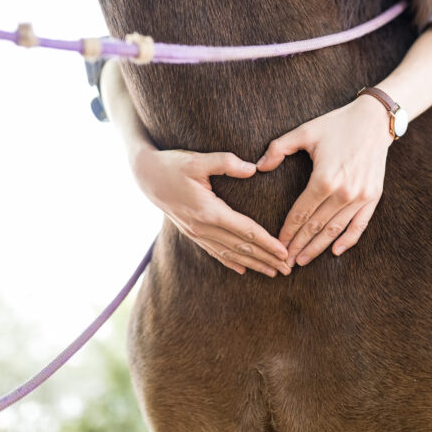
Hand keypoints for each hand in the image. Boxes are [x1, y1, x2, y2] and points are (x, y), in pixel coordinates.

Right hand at [131, 147, 290, 276]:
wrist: (144, 175)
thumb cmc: (173, 164)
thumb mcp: (198, 159)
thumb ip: (226, 162)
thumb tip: (253, 168)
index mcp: (209, 211)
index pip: (246, 231)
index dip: (267, 242)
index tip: (284, 252)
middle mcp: (203, 227)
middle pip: (242, 247)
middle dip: (266, 259)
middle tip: (287, 269)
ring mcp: (196, 232)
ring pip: (230, 253)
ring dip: (253, 264)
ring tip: (272, 272)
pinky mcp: (191, 232)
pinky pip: (214, 251)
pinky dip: (231, 261)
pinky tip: (243, 269)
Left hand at [256, 94, 392, 265]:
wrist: (374, 120)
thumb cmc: (337, 124)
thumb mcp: (304, 131)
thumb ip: (278, 148)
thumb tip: (258, 166)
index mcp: (323, 179)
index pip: (300, 213)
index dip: (287, 231)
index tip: (276, 244)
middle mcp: (343, 192)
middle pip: (315, 226)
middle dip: (298, 245)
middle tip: (285, 261)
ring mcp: (360, 197)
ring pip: (335, 230)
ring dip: (318, 247)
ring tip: (303, 260)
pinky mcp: (373, 197)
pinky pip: (360, 225)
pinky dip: (348, 240)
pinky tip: (335, 251)